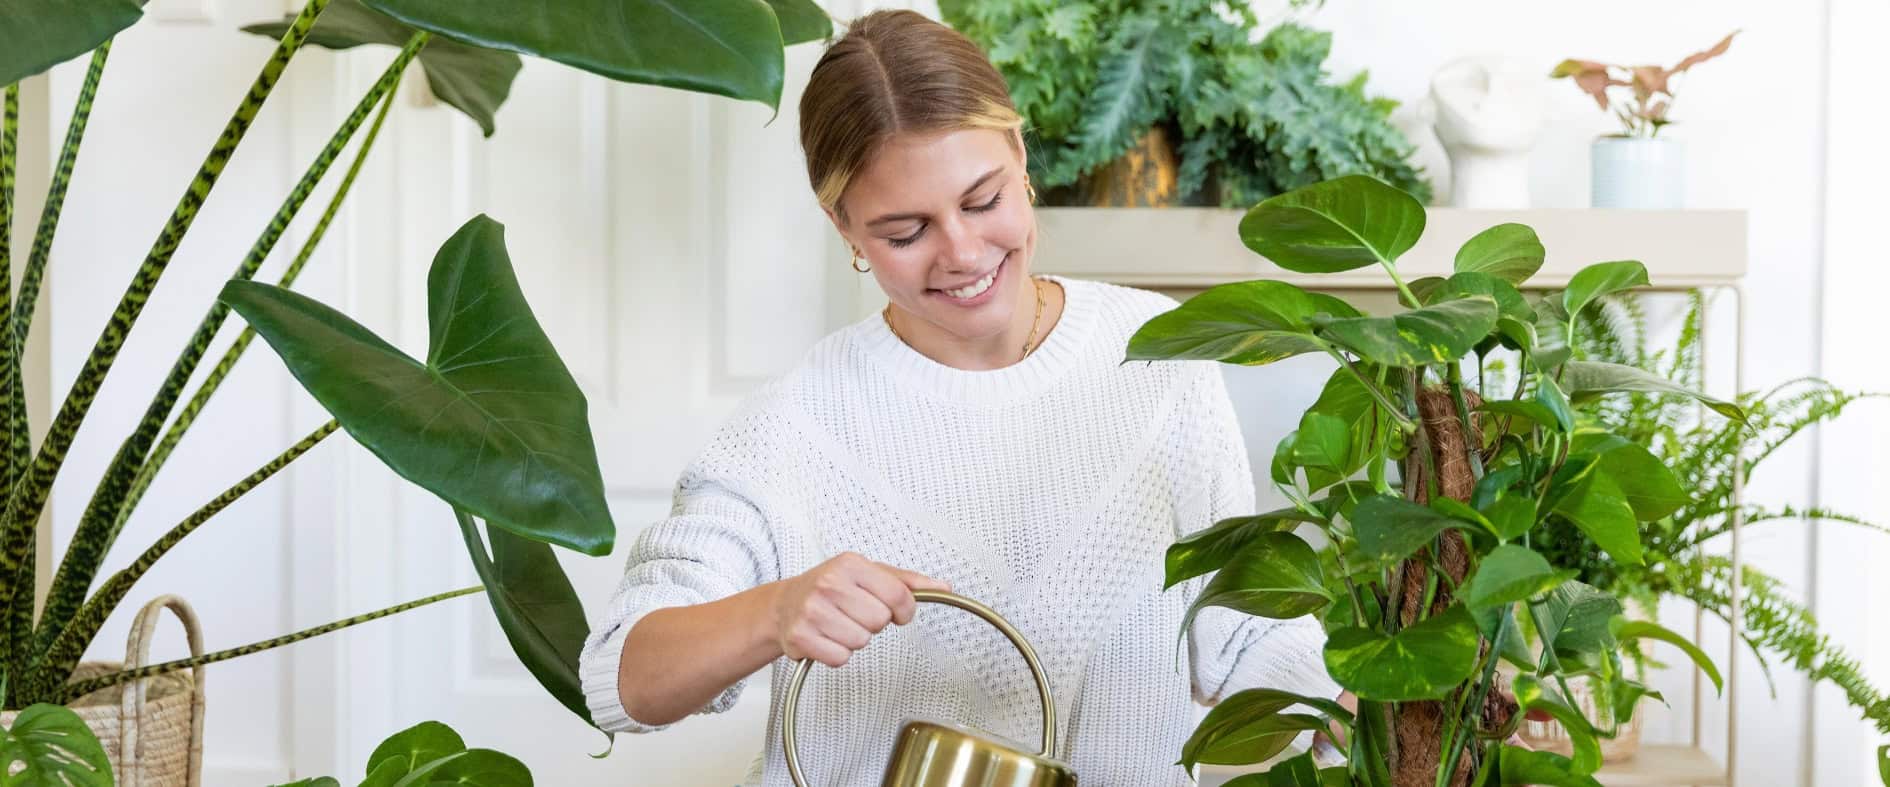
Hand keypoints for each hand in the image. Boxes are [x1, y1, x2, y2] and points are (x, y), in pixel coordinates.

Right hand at [771, 552, 949, 667]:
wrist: (784, 605)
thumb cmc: (830, 588)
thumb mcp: (868, 573)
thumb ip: (907, 581)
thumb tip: (943, 587)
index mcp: (850, 564)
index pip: (898, 595)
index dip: (904, 609)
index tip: (896, 611)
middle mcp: (829, 584)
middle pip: (880, 621)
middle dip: (872, 622)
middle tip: (855, 613)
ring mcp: (812, 611)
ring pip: (861, 641)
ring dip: (854, 638)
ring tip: (838, 624)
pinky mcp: (801, 637)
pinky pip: (840, 657)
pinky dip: (837, 653)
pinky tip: (826, 637)